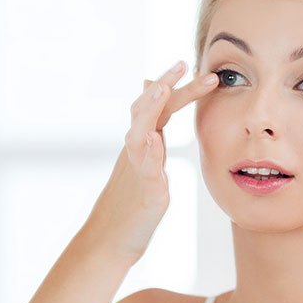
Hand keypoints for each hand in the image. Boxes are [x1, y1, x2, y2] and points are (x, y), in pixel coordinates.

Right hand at [83, 60, 218, 262]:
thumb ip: (149, 132)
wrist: (110, 239)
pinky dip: (148, 154)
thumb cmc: (130, 201)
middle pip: (148, 111)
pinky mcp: (145, 194)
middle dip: (166, 86)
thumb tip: (150, 100)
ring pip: (139, 133)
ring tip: (161, 89)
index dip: (173, 85)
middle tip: (184, 64)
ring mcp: (138, 171)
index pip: (159, 107)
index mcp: (144, 142)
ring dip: (149, 109)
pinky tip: (154, 140)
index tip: (192, 65)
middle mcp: (137, 151)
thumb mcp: (144, 162)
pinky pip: (145, 171)